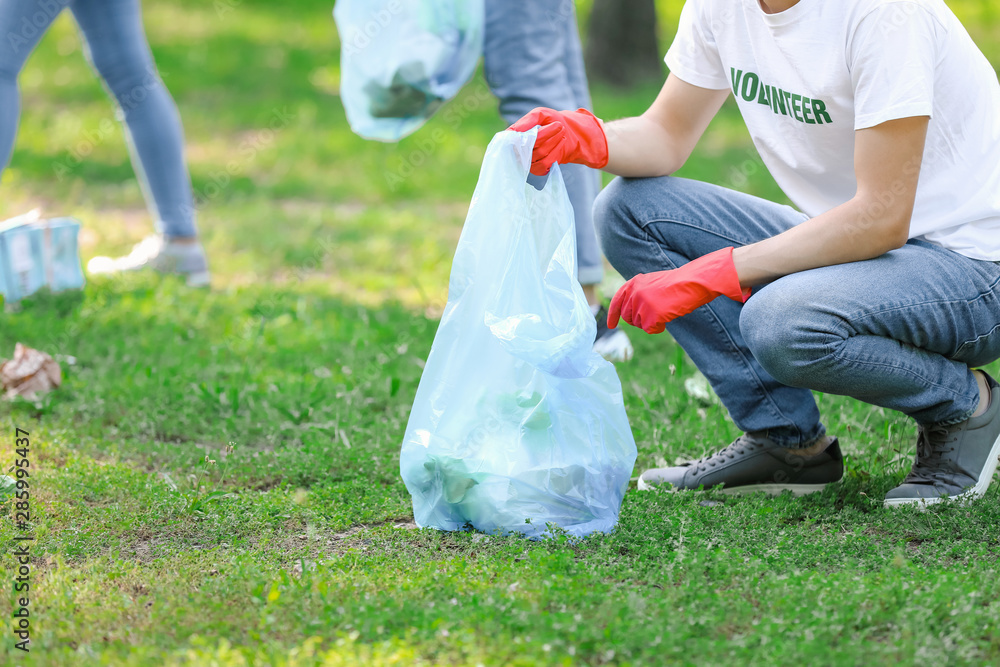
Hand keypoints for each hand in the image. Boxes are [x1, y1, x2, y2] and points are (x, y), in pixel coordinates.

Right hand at [508, 107, 607, 175]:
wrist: (568, 132)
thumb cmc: (551, 121)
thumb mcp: (541, 114)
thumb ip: (528, 120)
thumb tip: (514, 131)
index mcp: (515, 136)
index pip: (513, 138)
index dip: (522, 135)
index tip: (539, 126)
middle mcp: (519, 150)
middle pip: (529, 145)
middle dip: (546, 134)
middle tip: (559, 125)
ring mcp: (528, 161)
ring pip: (539, 153)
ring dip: (553, 141)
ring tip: (562, 131)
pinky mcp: (538, 169)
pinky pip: (545, 163)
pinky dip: (555, 151)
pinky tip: (561, 142)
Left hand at [608, 247, 750, 333]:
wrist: (692, 282)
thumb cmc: (677, 283)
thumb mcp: (652, 283)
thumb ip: (638, 294)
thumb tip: (628, 314)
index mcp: (633, 284)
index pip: (617, 301)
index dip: (613, 315)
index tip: (610, 326)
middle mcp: (634, 293)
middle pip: (627, 317)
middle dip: (638, 321)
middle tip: (654, 316)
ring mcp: (642, 304)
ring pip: (639, 324)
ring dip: (651, 323)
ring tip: (664, 311)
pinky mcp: (651, 315)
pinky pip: (650, 329)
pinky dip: (658, 328)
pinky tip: (667, 318)